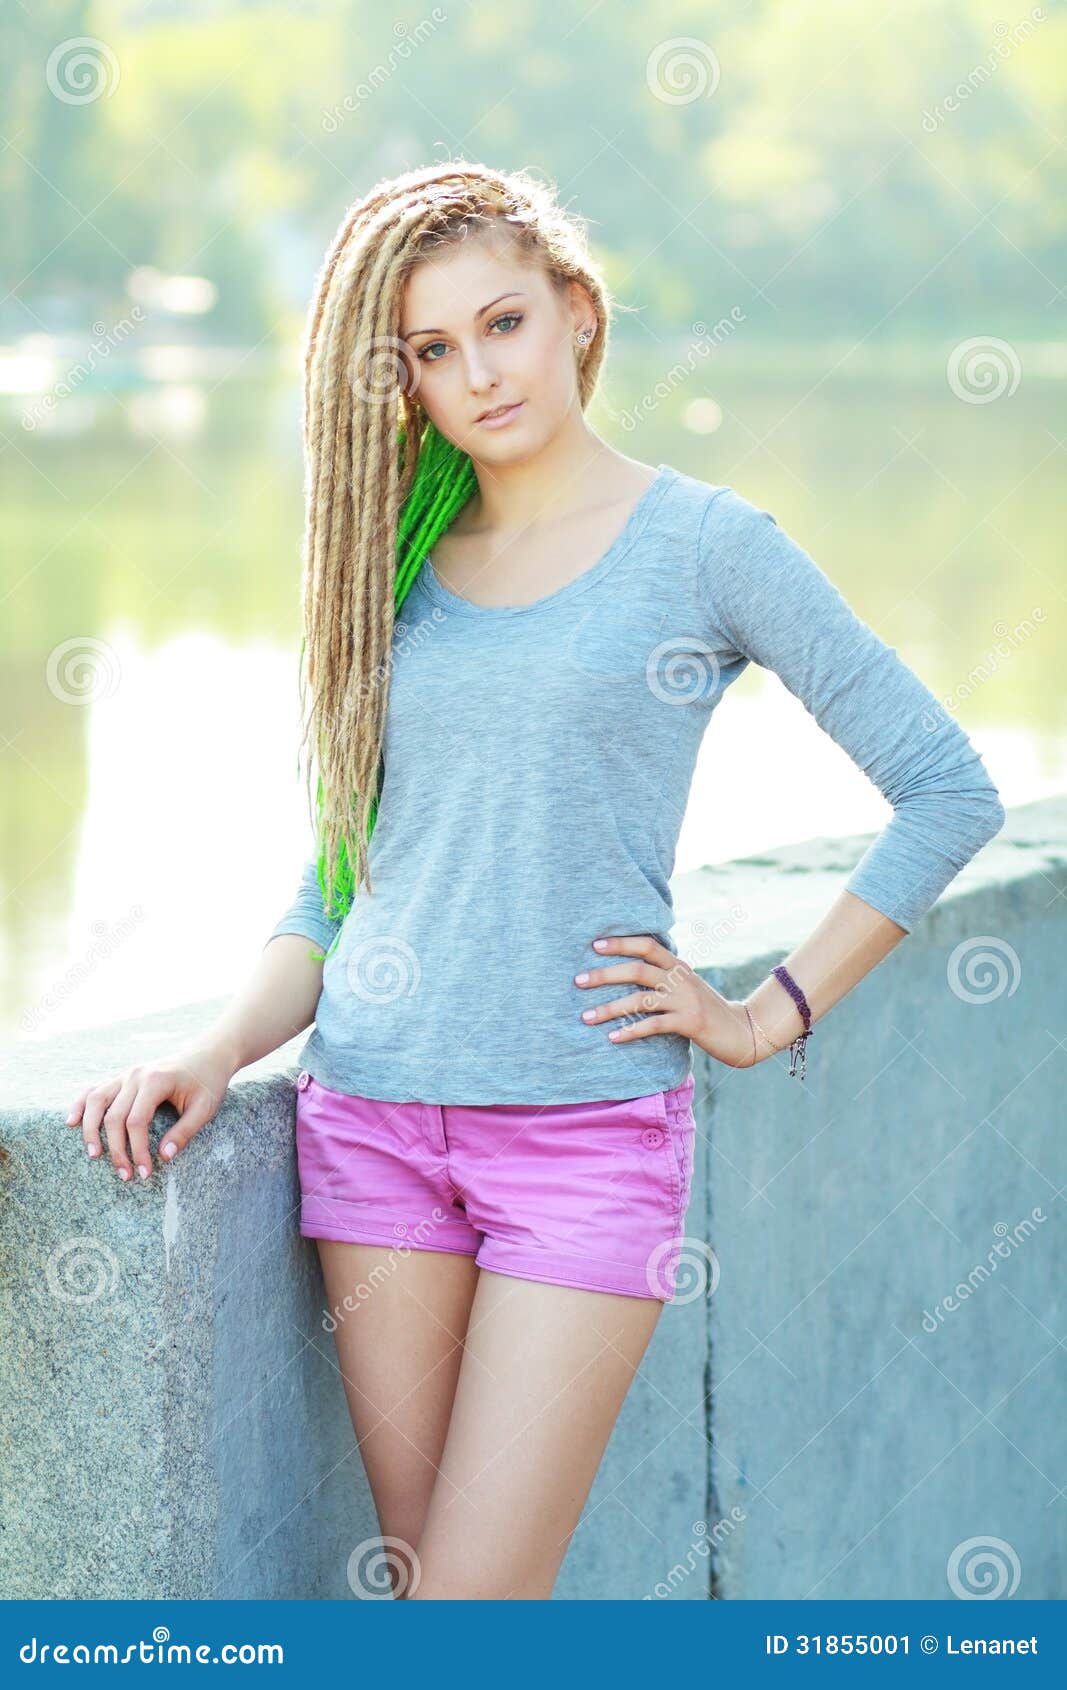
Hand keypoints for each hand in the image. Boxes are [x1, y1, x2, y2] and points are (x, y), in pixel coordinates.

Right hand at [65, 1040, 238, 1179]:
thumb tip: (164, 1157)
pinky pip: (94, 1090)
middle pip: (114, 1116)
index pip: (136, 1121)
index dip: (137, 1150)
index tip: (145, 1173)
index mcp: (156, 1080)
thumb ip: (185, 1132)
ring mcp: (125, 1074)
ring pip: (96, 1101)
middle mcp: (135, 1075)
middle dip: (117, 1150)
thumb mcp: (205, 1108)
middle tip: (126, 1175)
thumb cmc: (207, 1083)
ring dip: (91, 1130)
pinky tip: (72, 1122)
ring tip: (94, 1156)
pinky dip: (81, 1105)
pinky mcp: (122, 1077)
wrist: (207, 1056)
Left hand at [574, 934, 755, 1067]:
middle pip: (638, 969)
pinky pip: (653, 1025)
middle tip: (578, 981)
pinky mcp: (689, 1023)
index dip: (621, 943)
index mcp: (679, 966)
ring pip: (640, 999)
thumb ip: (664, 976)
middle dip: (605, 974)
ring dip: (610, 1008)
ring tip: (586, 1016)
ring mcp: (686, 1000)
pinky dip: (630, 1030)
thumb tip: (629, 970)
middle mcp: (681, 979)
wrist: (743, 1031)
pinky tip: (612, 1037)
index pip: (648, 946)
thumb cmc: (707, 1009)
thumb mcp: (687, 986)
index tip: (595, 944)